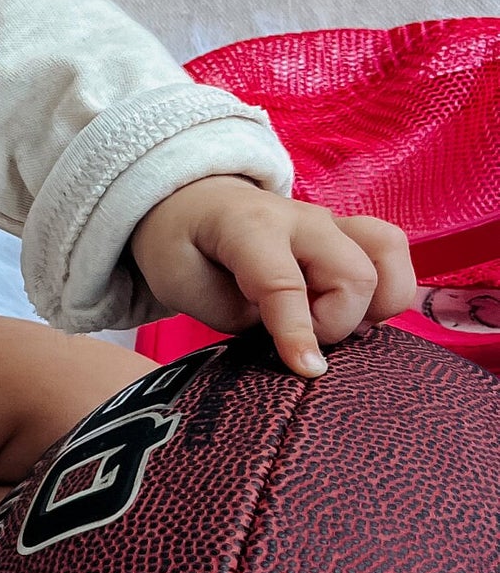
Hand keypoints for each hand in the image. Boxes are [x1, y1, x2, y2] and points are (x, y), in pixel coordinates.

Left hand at [129, 176, 416, 379]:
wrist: (192, 202)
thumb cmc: (182, 245)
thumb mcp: (181, 283)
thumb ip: (234, 315)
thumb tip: (294, 343)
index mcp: (249, 228)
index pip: (283, 283)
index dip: (298, 332)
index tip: (308, 371)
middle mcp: (301, 219)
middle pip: (353, 274)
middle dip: (336, 324)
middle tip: (302, 339)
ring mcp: (331, 221)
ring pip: (387, 255)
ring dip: (374, 304)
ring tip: (335, 323)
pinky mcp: (350, 231)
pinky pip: (391, 252)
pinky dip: (387, 288)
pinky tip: (355, 312)